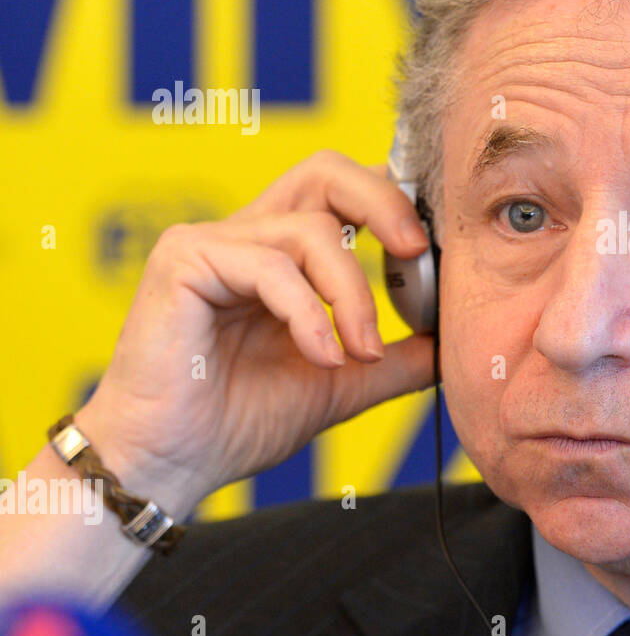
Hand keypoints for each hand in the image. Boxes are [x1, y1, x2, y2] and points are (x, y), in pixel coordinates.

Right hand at [73, 150, 435, 506]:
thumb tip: (450, 343)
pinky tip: (322, 357)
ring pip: (312, 231)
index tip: (436, 253)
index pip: (347, 193)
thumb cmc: (238, 420)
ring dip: (353, 295)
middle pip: (327, 171)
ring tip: (360, 352)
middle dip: (385, 202)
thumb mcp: (340, 382)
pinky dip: (310, 314)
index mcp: (284, 252)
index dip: (397, 206)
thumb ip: (392, 357)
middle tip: (418, 251)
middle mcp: (248, 234)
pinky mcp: (184, 260)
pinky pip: (271, 267)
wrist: (172, 464)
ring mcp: (212, 241)